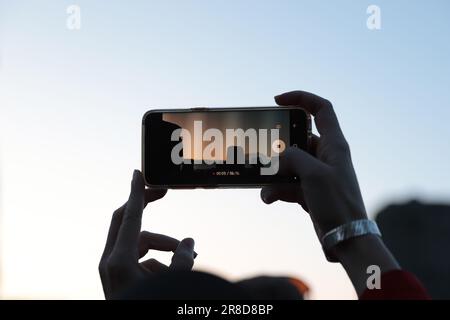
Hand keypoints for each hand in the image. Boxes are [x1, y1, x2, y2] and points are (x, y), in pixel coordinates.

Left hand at [99, 170, 195, 299]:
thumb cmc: (153, 305)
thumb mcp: (172, 284)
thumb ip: (183, 260)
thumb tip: (190, 242)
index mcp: (118, 261)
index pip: (128, 215)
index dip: (137, 192)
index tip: (139, 172)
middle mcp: (111, 262)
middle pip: (127, 222)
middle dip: (148, 210)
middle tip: (163, 192)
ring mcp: (113, 270)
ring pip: (139, 243)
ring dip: (163, 245)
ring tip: (189, 255)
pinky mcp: (119, 277)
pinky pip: (139, 259)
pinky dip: (156, 260)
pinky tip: (173, 272)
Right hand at [261, 90, 366, 236]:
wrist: (346, 239)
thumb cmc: (337, 203)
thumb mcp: (314, 174)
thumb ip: (294, 158)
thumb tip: (280, 157)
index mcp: (334, 144)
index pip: (321, 109)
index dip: (301, 98)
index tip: (278, 100)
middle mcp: (326, 156)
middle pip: (298, 138)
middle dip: (278, 145)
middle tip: (261, 147)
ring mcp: (317, 174)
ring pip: (290, 164)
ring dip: (274, 173)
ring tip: (262, 182)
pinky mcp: (310, 191)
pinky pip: (288, 183)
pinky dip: (277, 189)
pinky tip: (268, 197)